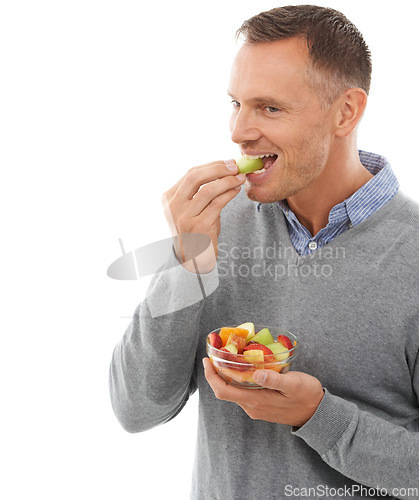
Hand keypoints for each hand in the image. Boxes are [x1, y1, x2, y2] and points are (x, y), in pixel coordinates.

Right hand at [162, 160, 244, 273]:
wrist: (194, 260)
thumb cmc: (196, 232)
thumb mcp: (191, 210)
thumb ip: (199, 191)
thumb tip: (223, 169)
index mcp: (168, 199)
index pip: (190, 174)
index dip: (211, 165)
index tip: (227, 162)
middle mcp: (173, 207)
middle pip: (195, 177)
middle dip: (217, 168)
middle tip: (234, 166)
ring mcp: (185, 217)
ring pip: (208, 190)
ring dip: (227, 181)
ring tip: (240, 178)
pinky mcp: (199, 226)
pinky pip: (217, 204)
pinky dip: (229, 194)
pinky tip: (236, 190)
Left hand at [203, 358, 324, 427]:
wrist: (318, 414)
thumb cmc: (307, 396)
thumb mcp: (293, 384)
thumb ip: (274, 379)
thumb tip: (257, 373)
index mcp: (256, 401)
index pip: (223, 391)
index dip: (211, 376)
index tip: (207, 360)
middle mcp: (252, 406)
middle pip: (224, 390)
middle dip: (216, 373)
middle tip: (215, 354)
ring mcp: (256, 408)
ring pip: (233, 391)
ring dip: (226, 376)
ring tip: (227, 357)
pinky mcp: (261, 406)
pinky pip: (242, 393)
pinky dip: (237, 380)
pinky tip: (242, 368)